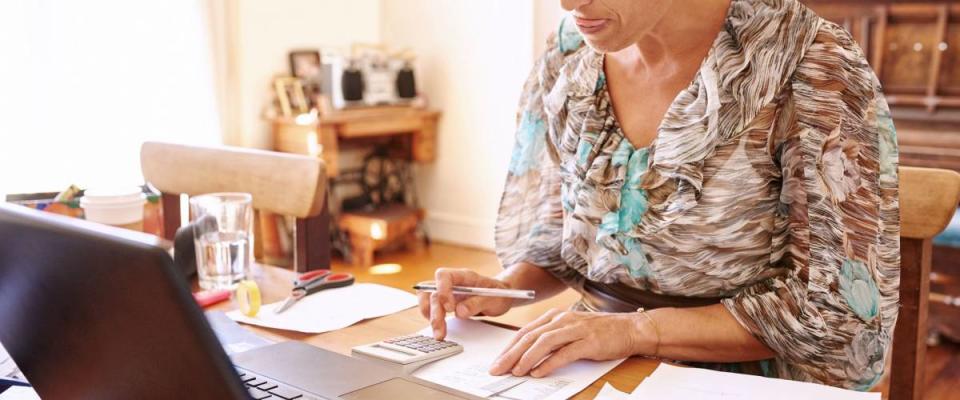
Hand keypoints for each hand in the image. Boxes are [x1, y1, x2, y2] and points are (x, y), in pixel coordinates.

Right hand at [418, 268, 514, 339]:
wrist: (501, 296)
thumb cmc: (498, 294)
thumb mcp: (494, 299)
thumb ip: (477, 303)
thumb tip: (459, 312)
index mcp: (464, 276)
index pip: (443, 276)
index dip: (442, 291)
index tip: (450, 308)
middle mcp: (452, 282)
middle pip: (433, 291)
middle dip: (434, 312)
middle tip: (440, 331)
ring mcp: (447, 291)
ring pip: (427, 298)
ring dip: (429, 316)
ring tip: (438, 332)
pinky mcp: (445, 301)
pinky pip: (430, 306)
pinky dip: (431, 317)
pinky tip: (438, 327)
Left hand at [489, 309, 648, 377]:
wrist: (631, 328)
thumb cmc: (601, 331)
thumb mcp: (571, 329)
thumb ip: (552, 338)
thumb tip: (529, 355)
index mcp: (556, 316)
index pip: (526, 331)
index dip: (509, 347)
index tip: (498, 361)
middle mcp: (563, 319)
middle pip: (530, 336)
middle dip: (511, 354)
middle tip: (498, 368)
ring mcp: (576, 329)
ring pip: (544, 342)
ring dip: (527, 358)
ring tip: (515, 371)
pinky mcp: (589, 341)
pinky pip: (564, 352)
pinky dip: (549, 363)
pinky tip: (539, 372)